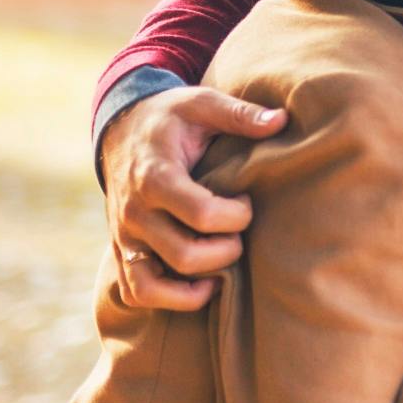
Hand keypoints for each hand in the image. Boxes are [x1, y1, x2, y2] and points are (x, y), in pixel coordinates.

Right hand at [101, 86, 281, 309]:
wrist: (121, 129)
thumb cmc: (171, 118)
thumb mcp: (201, 104)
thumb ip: (239, 114)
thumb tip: (281, 120)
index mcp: (156, 177)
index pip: (202, 214)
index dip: (237, 215)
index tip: (247, 200)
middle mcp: (135, 212)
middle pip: (186, 255)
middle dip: (227, 249)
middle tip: (240, 229)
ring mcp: (124, 236)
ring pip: (155, 285)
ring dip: (199, 283)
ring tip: (224, 262)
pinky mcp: (122, 250)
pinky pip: (137, 292)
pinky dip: (170, 298)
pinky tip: (202, 282)